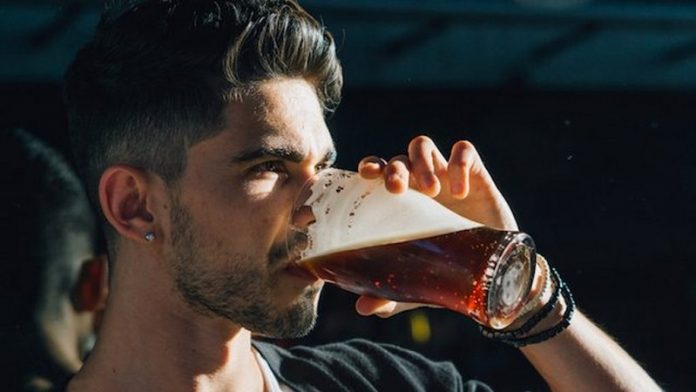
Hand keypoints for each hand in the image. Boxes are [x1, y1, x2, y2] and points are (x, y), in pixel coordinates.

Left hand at [354, 136, 518, 316]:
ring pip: (422, 146)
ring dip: (422, 162)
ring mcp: (446, 176)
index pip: (377, 173)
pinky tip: (461, 191)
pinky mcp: (476, 173)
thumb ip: (391, 296)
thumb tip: (363, 308)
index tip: (366, 177)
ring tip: (434, 191)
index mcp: (400, 204)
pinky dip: (460, 163)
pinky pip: (464, 150)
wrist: (499, 275)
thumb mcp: (420, 286)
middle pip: (397, 158)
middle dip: (394, 168)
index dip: (370, 167)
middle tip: (397, 190)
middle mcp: (419, 186)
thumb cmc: (452, 273)